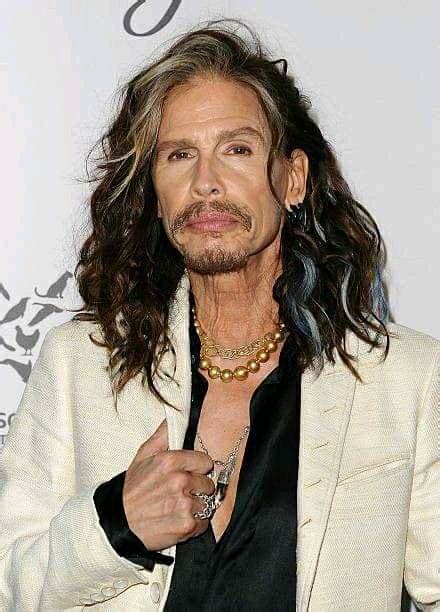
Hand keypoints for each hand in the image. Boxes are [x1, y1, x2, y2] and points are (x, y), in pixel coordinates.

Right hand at [123, 419, 214, 550]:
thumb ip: (162, 435)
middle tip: (180, 494)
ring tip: (177, 508)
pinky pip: (203, 523)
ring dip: (196, 507)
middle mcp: (179, 481)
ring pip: (206, 504)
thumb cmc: (132, 490)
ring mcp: (184, 503)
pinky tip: (178, 521)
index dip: (198, 469)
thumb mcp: (142, 457)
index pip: (205, 461)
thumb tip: (174, 414)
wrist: (118, 523)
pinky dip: (194, 524)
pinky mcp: (186, 524)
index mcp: (170, 461)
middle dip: (197, 489)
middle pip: (208, 484)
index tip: (189, 474)